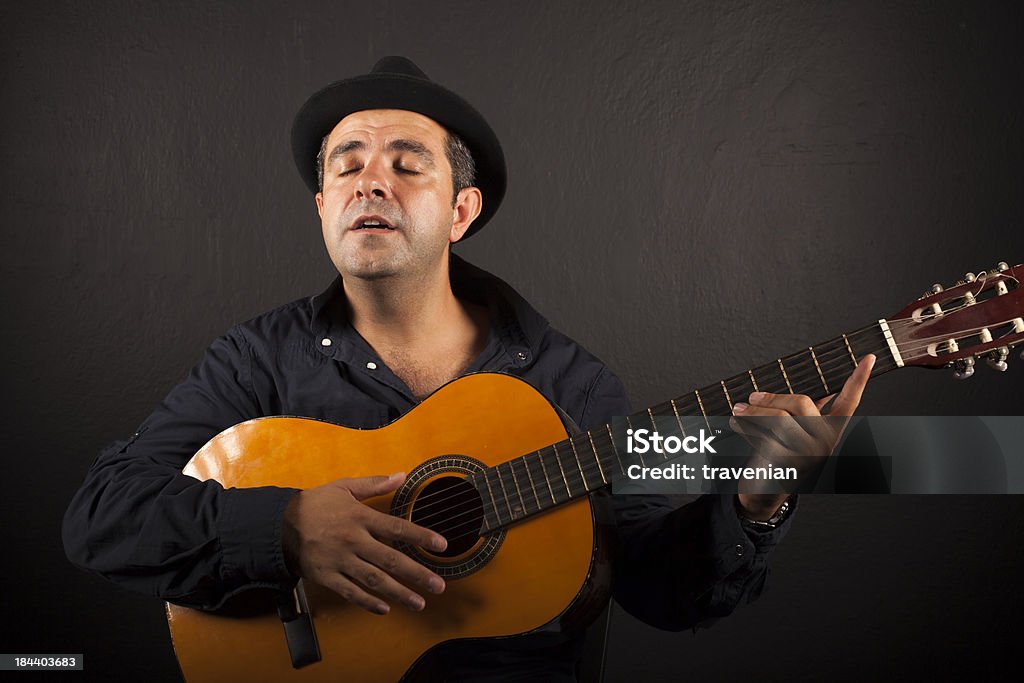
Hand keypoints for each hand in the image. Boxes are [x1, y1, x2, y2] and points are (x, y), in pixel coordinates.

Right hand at [281, 472, 447, 614]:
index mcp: (360, 517)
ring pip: (374, 581)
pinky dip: (368, 602)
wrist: (279, 524)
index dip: (421, 537)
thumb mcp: (345, 487)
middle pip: (391, 560)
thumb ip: (374, 484)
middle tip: (438, 585)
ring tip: (419, 603)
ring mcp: (340, 561)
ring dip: (399, 593)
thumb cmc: (316, 504)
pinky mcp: (327, 577)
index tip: (442, 545)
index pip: (397, 528)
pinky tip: (385, 608)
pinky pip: (351, 592)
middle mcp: (353, 541)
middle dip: (417, 574)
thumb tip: (401, 475)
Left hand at [731, 354, 874, 518]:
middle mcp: (825, 443)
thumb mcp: (799, 432)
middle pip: (802, 403)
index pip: (849, 402)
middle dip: (772, 398)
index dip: (858, 379)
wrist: (766, 491)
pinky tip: (736, 423)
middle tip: (751, 397)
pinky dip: (747, 427)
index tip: (870, 357)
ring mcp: (809, 455)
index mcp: (832, 430)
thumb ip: (808, 409)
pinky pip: (765, 435)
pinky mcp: (788, 464)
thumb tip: (817, 384)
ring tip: (738, 410)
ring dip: (754, 412)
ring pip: (780, 418)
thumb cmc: (781, 453)